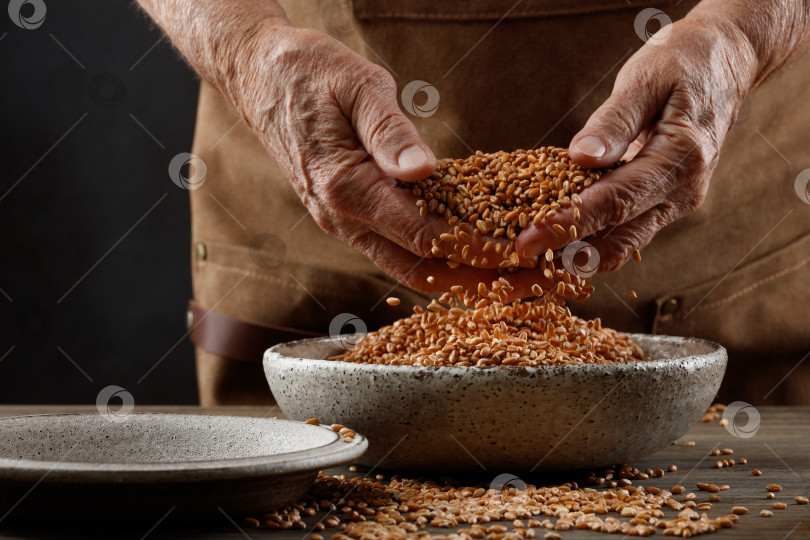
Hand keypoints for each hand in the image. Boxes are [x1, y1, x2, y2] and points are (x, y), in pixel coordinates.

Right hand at [237, 26, 548, 293]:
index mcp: (346, 188)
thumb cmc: (310, 75)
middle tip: (528, 282)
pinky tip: (467, 258)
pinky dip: (434, 261)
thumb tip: (424, 171)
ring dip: (458, 278)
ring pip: (406, 268)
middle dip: (476, 280)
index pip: (421, 233)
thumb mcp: (356, 86)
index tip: (518, 253)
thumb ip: (389, 132)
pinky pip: (395, 252)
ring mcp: (342, 223)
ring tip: (510, 278)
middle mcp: (341, 218)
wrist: (260, 77)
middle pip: (417, 268)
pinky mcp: (347, 217)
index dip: (473, 247)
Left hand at [517, 13, 762, 270]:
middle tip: (520, 255)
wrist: (723, 64)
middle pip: (619, 236)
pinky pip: (627, 231)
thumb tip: (580, 156)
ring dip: (579, 253)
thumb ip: (615, 121)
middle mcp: (683, 190)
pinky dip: (593, 239)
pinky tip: (557, 238)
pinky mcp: (666, 204)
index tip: (528, 239)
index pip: (615, 201)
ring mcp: (677, 202)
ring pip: (624, 244)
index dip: (569, 223)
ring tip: (533, 254)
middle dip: (566, 250)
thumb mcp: (646, 79)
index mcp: (681, 157)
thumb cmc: (681, 63)